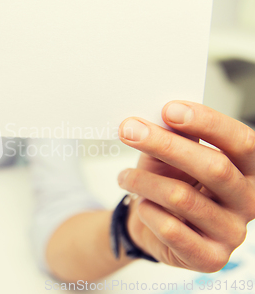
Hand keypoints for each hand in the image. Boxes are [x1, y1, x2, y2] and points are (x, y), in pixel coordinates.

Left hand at [117, 101, 254, 271]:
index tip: (169, 109)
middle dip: (166, 145)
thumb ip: (178, 135)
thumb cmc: (167, 180)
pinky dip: (147, 211)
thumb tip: (168, 113)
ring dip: (143, 181)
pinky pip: (171, 229)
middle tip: (129, 130)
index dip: (208, 122)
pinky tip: (141, 204)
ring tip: (124, 176)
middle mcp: (249, 201)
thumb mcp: (172, 154)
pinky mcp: (210, 258)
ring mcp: (232, 233)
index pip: (243, 141)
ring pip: (183, 198)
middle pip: (214, 167)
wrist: (151, 223)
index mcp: (249, 170)